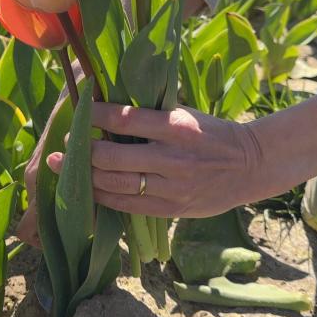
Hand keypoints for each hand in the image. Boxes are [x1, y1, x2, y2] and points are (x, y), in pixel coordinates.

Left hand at [45, 98, 316, 217]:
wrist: (252, 165)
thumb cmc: (213, 133)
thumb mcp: (186, 114)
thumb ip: (151, 115)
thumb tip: (105, 107)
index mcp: (176, 127)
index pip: (124, 119)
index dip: (93, 116)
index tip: (77, 110)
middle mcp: (172, 158)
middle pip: (111, 157)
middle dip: (81, 152)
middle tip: (64, 145)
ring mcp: (172, 187)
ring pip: (114, 184)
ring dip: (84, 176)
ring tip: (65, 167)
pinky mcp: (172, 209)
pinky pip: (126, 206)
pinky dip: (102, 197)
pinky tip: (87, 189)